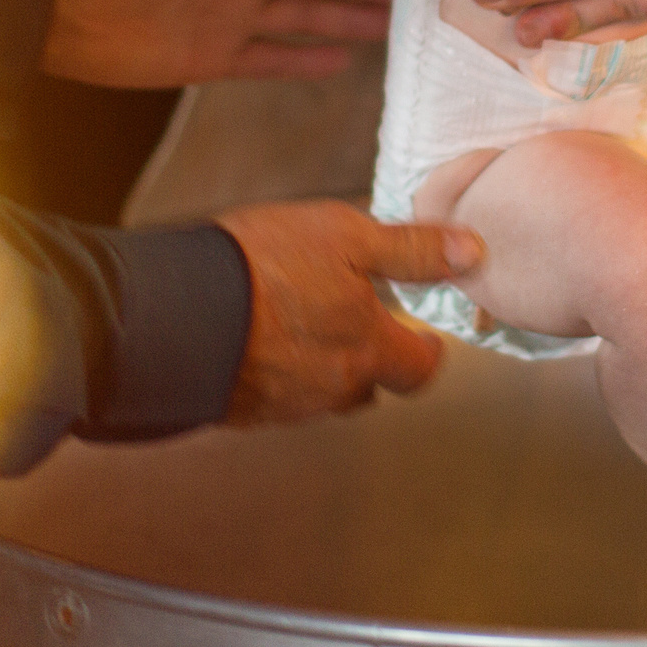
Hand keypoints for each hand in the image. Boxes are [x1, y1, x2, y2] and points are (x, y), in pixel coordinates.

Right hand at [217, 200, 483, 423]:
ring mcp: (284, 406)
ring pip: (320, 392)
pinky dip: (276, 372)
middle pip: (367, 385)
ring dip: (320, 365)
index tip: (425, 339)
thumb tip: (474, 252)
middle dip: (370, 358)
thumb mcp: (348, 236)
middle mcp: (332, 388)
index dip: (425, 352)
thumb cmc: (263, 265)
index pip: (419, 370)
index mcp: (366, 350)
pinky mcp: (239, 410)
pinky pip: (274, 396)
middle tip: (357, 323)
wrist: (173, 311)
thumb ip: (413, 250)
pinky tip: (256, 339)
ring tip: (300, 322)